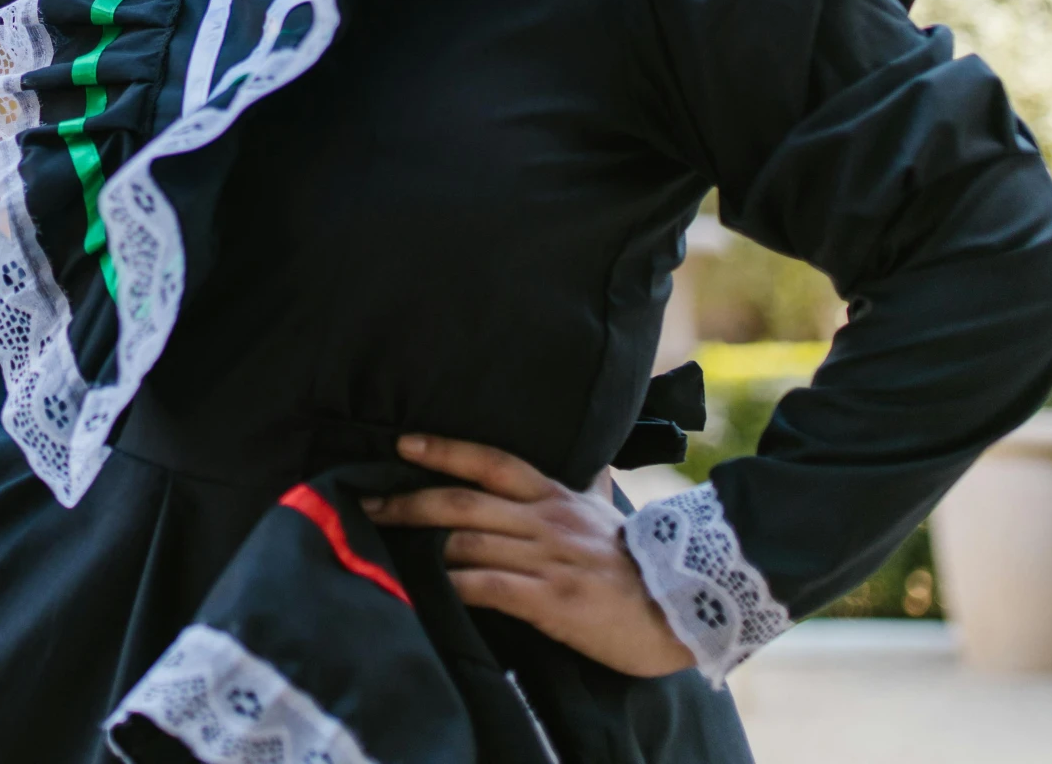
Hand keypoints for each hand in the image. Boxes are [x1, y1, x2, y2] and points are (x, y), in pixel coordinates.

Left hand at [362, 433, 694, 678]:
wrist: (687, 609)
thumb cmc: (643, 566)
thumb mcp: (609, 516)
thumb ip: (589, 490)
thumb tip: (590, 466)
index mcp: (557, 497)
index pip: (492, 461)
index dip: (445, 449)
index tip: (402, 442)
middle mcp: (546, 520)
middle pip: (463, 501)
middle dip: (408, 500)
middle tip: (365, 502)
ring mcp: (548, 559)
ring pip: (467, 541)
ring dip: (417, 543)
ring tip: (378, 546)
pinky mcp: (551, 601)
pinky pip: (488, 587)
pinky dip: (451, 586)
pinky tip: (423, 589)